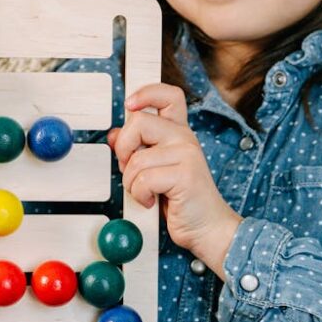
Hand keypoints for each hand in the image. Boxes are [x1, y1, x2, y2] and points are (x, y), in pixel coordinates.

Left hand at [107, 84, 242, 279]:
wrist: (207, 228)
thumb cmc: (181, 200)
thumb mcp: (154, 170)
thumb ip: (136, 150)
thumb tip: (114, 134)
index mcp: (179, 133)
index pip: (169, 95)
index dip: (146, 93)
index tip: (130, 104)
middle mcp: (184, 138)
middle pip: (138, 122)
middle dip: (123, 149)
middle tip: (130, 168)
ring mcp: (186, 155)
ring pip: (136, 158)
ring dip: (131, 182)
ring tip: (147, 192)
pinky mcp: (185, 175)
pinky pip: (143, 179)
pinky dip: (140, 195)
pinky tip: (153, 201)